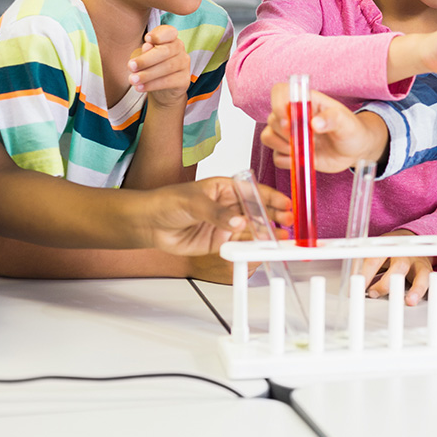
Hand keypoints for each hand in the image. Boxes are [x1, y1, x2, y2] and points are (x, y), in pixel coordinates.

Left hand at [129, 25, 190, 107]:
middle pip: (166, 51)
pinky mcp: (185, 80)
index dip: (159, 35)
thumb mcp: (144, 57)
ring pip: (167, 67)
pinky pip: (168, 81)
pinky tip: (140, 87)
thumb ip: (145, 51)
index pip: (169, 32)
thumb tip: (147, 46)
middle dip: (146, 59)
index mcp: (170, 38)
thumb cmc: (150, 66)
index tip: (146, 39)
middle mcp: (180, 49)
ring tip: (132, 79)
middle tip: (130, 66)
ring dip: (147, 74)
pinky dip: (152, 85)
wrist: (162, 89)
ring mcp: (184, 64)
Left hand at [144, 177, 292, 255]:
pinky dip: (251, 248)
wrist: (148, 224)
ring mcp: (226, 224)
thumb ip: (217, 213)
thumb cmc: (166, 202)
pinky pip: (239, 245)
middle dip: (274, 217)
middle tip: (288, 222)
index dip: (272, 198)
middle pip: (258, 211)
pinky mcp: (220, 242)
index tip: (286, 204)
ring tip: (280, 239)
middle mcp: (229, 206)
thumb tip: (238, 222)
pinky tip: (261, 249)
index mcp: (226, 188)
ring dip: (266, 234)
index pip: (254, 192)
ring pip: (252, 230)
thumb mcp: (193, 201)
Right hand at [261, 82, 389, 172]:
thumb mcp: (347, 122)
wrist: (356, 151)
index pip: (280, 91)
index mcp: (306, 102)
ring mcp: (291, 135)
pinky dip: (286, 161)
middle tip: (303, 138)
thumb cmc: (352, 130)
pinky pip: (276, 158)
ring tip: (303, 150)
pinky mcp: (291, 152)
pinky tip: (303, 159)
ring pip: (268, 137)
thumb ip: (333, 118)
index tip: (288, 120)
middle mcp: (294, 116)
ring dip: (281, 146)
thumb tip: (315, 123)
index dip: (277, 103)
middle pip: (272, 118)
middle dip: (283, 131)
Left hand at [353, 230, 436, 305]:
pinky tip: (432, 298)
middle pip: (399, 266)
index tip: (355, 289)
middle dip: (386, 282)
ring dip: (417, 288)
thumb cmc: (390, 252)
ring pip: (422, 274)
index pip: (375, 259)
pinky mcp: (431, 273)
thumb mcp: (375, 253)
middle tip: (373, 293)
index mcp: (389, 247)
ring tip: (410, 301)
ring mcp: (420, 263)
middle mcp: (406, 255)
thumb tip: (350, 288)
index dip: (364, 274)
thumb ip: (364, 267)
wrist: (413, 239)